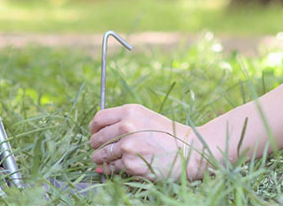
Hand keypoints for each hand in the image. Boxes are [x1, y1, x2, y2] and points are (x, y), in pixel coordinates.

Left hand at [90, 104, 204, 180]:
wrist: (187, 150)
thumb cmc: (167, 134)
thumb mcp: (146, 118)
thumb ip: (124, 122)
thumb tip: (96, 136)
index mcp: (131, 111)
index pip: (99, 119)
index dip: (94, 129)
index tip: (96, 135)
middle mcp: (127, 126)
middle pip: (96, 138)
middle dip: (97, 147)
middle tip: (105, 150)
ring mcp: (128, 146)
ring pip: (99, 155)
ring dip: (102, 160)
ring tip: (115, 159)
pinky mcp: (130, 164)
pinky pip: (110, 169)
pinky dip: (113, 170)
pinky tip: (125, 166)